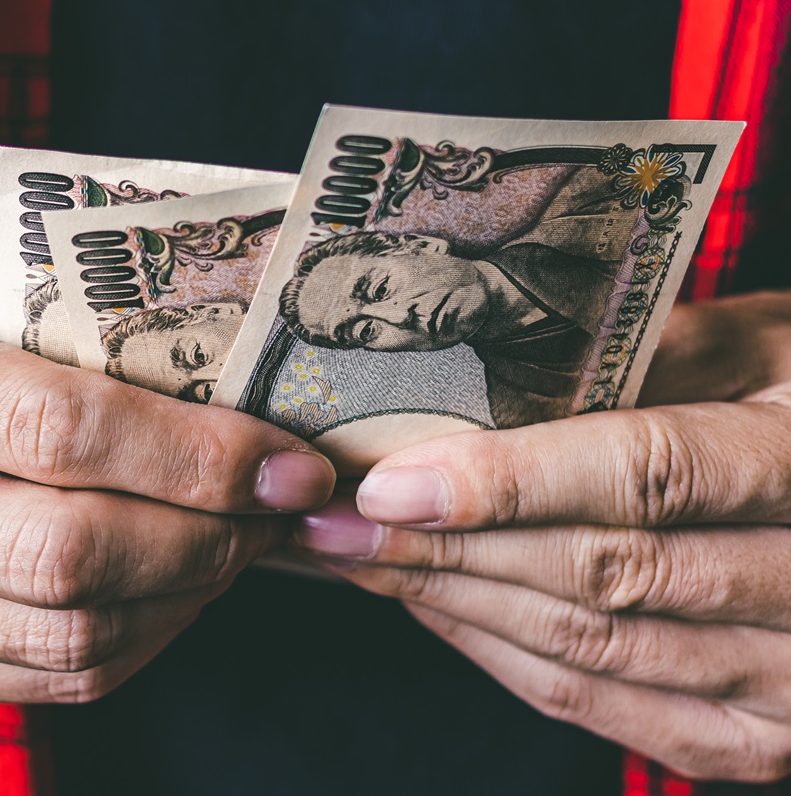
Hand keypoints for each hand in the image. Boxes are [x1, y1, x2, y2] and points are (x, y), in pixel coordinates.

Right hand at [0, 183, 333, 703]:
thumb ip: (59, 294)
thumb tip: (229, 365)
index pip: (46, 427)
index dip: (192, 453)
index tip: (288, 460)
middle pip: (52, 554)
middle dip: (202, 538)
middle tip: (275, 508)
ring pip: (47, 639)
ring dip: (177, 599)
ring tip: (234, 543)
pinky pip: (16, 681)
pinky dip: (119, 646)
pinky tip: (163, 587)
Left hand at [295, 291, 790, 782]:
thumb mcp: (764, 342)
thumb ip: (656, 345)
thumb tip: (493, 348)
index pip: (646, 476)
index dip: (509, 483)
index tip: (391, 480)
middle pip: (600, 572)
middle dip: (446, 545)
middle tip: (333, 518)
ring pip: (589, 646)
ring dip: (453, 602)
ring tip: (355, 555)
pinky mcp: (757, 738)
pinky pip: (603, 705)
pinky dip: (501, 655)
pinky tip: (431, 604)